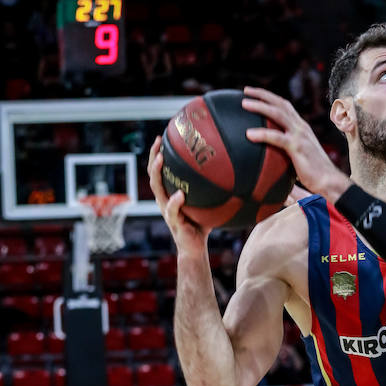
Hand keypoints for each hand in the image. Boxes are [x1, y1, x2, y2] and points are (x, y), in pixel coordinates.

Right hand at [147, 135, 208, 256]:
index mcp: (170, 194)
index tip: (162, 137)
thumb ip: (212, 190)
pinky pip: (172, 210)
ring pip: (158, 190)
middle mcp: (165, 200)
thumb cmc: (201, 225)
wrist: (194, 248)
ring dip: (158, 173)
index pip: (160, 171)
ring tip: (161, 160)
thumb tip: (231, 172)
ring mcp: (167, 211)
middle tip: (159, 142)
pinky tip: (180, 194)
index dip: (158, 154)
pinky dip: (175, 202)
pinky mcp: (174, 222)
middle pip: (154, 175)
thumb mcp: (206, 203)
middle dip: (154, 157)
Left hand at [242, 86, 348, 203]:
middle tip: (245, 91)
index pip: (285, 106)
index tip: (254, 94)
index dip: (270, 98)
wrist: (330, 182)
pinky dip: (262, 133)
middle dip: (262, 94)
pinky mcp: (298, 147)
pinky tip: (248, 134)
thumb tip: (267, 159)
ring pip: (278, 114)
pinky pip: (277, 137)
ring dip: (260, 106)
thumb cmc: (314, 175)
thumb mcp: (298, 158)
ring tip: (244, 104)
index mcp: (301, 128)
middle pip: (280, 104)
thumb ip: (286, 153)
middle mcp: (301, 127)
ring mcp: (300, 136)